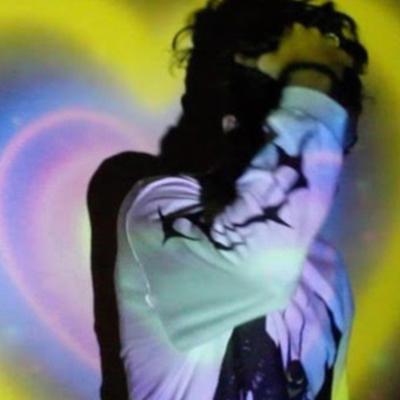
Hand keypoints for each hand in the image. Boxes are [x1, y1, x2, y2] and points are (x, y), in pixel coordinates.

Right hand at [234, 23, 354, 79]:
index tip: (287, 44)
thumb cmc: (285, 69)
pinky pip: (343, 57)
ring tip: (320, 62)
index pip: (291, 30)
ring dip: (324, 50)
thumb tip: (234, 57)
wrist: (308, 79)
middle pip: (310, 34)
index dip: (289, 37)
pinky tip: (340, 68)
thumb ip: (251, 60)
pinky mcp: (341, 57)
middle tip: (303, 53)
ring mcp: (329, 43)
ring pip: (327, 43)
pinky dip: (341, 61)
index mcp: (295, 32)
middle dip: (307, 41)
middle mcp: (313, 32)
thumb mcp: (266, 64)